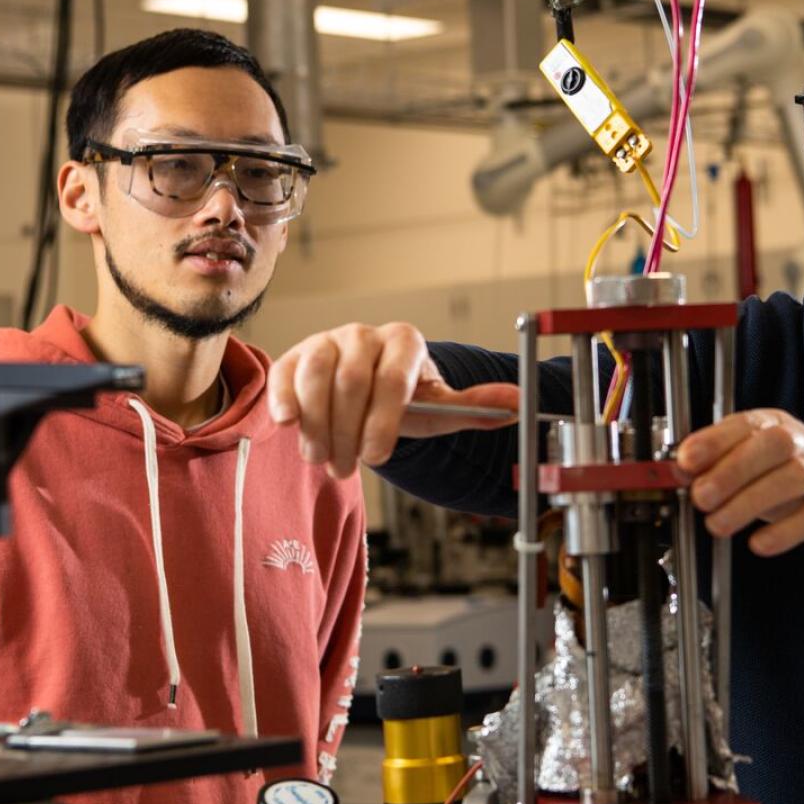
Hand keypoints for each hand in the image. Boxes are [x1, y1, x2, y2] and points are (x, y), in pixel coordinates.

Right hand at [268, 323, 518, 477]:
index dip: (384, 420)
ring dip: (317, 424)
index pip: (394, 376)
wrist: (366, 393)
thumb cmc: (404, 403)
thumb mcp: (438, 408)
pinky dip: (283, 399)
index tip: (378, 457)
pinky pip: (284, 374)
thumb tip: (519, 405)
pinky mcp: (293, 357)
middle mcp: (363, 335)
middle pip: (352, 380)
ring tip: (322, 459)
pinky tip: (287, 426)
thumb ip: (474, 407)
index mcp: (404, 342)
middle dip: (348, 431)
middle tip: (347, 468)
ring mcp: (326, 342)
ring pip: (315, 375)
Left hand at [675, 409, 803, 566]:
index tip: (684, 461)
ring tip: (718, 526)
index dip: (715, 440)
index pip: (748, 424)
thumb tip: (679, 472)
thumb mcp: (762, 471)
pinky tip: (760, 545)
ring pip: (795, 478)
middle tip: (699, 499)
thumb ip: (724, 468)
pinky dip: (787, 530)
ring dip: (750, 502)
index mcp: (781, 430)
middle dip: (731, 470)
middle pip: (774, 446)